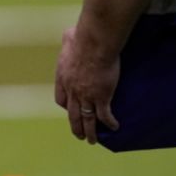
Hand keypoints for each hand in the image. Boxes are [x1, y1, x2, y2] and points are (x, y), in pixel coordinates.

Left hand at [54, 26, 120, 144]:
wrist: (94, 43)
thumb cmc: (82, 37)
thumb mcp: (69, 38)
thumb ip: (69, 40)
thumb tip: (69, 35)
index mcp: (63, 78)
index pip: (61, 99)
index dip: (67, 106)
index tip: (70, 109)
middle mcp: (72, 90)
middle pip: (72, 114)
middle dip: (75, 126)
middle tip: (79, 135)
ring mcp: (86, 96)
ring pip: (86, 119)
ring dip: (89, 132)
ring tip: (91, 141)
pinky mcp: (101, 97)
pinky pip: (104, 116)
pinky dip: (109, 123)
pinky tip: (114, 128)